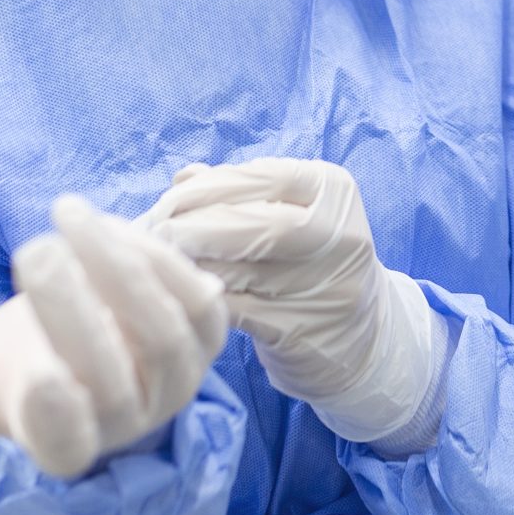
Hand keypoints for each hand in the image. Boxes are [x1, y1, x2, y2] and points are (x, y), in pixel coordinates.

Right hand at [0, 198, 227, 478]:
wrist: (76, 338)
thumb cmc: (13, 366)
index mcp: (65, 445)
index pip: (68, 445)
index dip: (55, 415)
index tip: (32, 373)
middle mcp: (131, 424)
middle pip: (114, 379)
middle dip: (72, 311)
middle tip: (30, 251)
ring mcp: (178, 382)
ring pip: (165, 332)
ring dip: (118, 266)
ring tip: (66, 214)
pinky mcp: (206, 339)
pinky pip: (197, 299)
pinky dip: (155, 255)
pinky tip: (102, 225)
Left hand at [148, 158, 444, 449]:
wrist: (359, 337)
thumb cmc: (308, 262)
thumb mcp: (292, 214)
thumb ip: (240, 192)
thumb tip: (183, 177)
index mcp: (334, 192)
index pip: (262, 177)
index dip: (208, 188)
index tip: (169, 200)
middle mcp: (340, 236)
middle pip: (252, 224)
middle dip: (193, 227)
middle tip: (154, 233)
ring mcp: (325, 287)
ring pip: (237, 270)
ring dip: (189, 265)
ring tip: (159, 262)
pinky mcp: (302, 331)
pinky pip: (234, 310)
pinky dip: (202, 299)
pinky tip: (182, 294)